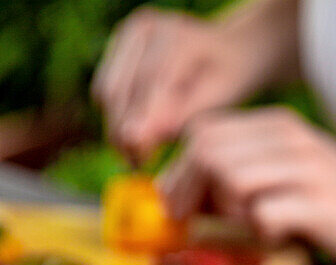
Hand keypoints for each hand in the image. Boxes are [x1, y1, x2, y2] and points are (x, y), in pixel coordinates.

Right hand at [93, 8, 246, 160]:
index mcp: (177, 37)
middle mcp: (146, 27)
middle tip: (137, 165)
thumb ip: (179, 116)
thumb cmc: (229, 80)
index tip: (140, 163)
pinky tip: (137, 136)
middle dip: (123, 132)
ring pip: (107, 91)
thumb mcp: (216, 100)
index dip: (140, 127)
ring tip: (137, 156)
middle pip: (118, 89)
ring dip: (116, 127)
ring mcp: (129, 34)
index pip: (147, 86)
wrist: (229, 52)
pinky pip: (106, 88)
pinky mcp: (120, 47)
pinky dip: (116, 116)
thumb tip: (135, 138)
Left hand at [158, 108, 335, 264]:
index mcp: (281, 126)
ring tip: (247, 225)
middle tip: (193, 220)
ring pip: (229, 178)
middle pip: (208, 150)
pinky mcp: (318, 205)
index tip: (180, 201)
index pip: (205, 131)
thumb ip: (250, 174)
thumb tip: (193, 193)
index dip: (181, 169)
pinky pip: (262, 215)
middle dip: (189, 189)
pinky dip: (259, 233)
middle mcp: (291, 139)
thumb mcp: (295, 176)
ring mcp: (305, 170)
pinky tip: (278, 238)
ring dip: (225, 209)